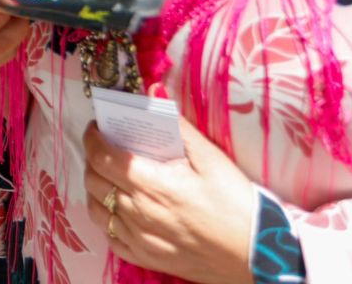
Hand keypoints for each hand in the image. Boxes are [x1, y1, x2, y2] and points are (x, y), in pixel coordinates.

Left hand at [81, 119, 257, 283]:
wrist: (259, 255)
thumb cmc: (237, 204)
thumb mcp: (211, 159)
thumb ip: (179, 126)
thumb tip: (155, 92)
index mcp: (152, 185)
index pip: (102, 157)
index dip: (92, 137)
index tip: (96, 126)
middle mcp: (138, 214)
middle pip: (94, 181)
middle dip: (93, 159)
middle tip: (105, 147)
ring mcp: (140, 240)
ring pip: (97, 210)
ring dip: (96, 188)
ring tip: (109, 175)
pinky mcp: (147, 259)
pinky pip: (111, 237)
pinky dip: (107, 219)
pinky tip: (117, 209)